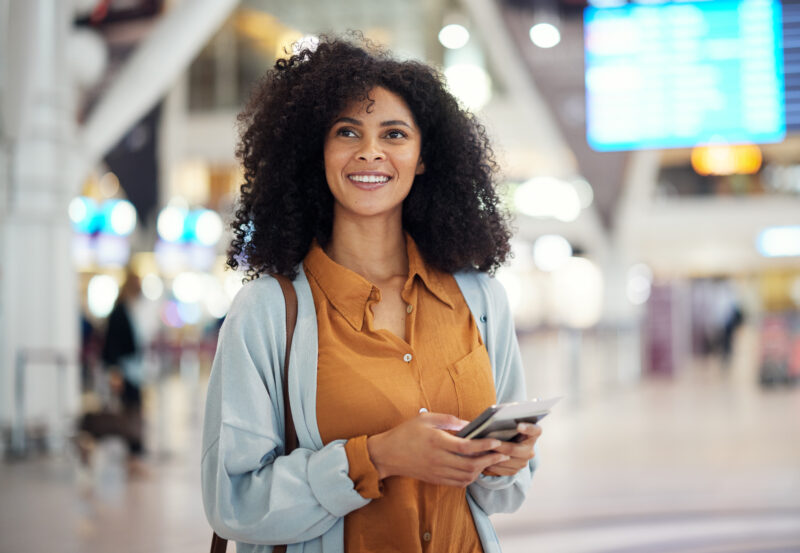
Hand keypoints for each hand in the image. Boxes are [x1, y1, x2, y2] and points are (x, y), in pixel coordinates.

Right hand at [367, 413, 509, 487]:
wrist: (387, 454)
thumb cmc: (406, 433)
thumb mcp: (425, 418)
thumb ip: (448, 420)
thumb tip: (468, 424)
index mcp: (437, 442)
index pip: (467, 447)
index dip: (484, 446)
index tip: (497, 442)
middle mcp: (438, 460)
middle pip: (471, 465)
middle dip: (490, 460)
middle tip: (503, 454)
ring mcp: (437, 472)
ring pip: (466, 476)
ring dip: (482, 470)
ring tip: (492, 461)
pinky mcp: (435, 479)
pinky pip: (458, 483)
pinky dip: (471, 478)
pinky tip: (476, 470)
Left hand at [482, 423, 541, 476]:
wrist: (504, 442)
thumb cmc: (504, 428)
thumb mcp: (507, 423)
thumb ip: (506, 421)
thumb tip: (495, 419)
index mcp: (533, 433)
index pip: (535, 430)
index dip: (528, 428)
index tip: (518, 426)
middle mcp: (530, 449)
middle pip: (514, 449)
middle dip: (500, 447)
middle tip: (489, 444)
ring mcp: (524, 461)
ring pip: (507, 461)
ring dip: (493, 457)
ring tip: (481, 452)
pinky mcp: (516, 470)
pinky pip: (503, 470)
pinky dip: (493, 466)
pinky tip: (483, 461)